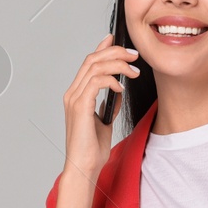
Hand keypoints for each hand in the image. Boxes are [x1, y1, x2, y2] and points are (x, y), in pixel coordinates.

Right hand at [63, 33, 140, 175]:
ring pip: (95, 67)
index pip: (89, 63)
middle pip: (92, 59)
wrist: (84, 167)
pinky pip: (97, 82)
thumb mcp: (104, 122)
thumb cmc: (91, 149)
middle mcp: (72, 93)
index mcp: (77, 95)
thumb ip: (108, 105)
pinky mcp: (80, 106)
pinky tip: (122, 87)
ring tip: (134, 71)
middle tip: (135, 55)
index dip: (102, 48)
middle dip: (115, 52)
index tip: (117, 40)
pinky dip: (112, 80)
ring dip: (118, 64)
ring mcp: (74, 99)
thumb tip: (117, 92)